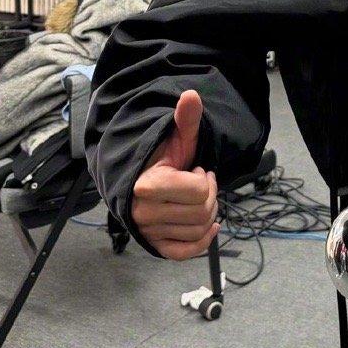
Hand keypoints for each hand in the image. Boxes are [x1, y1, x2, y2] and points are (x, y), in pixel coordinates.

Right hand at [131, 89, 218, 260]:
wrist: (136, 179)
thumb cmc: (160, 159)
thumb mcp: (176, 138)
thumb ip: (185, 119)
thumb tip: (192, 95)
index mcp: (148, 185)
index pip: (198, 191)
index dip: (205, 179)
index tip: (197, 170)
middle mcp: (145, 212)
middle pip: (202, 212)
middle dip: (209, 195)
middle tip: (200, 184)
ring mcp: (148, 231)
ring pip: (198, 230)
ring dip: (208, 214)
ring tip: (197, 199)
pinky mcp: (154, 245)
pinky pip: (184, 252)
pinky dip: (202, 242)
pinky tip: (211, 227)